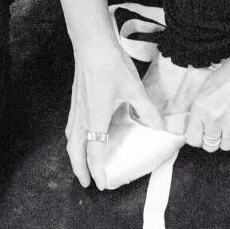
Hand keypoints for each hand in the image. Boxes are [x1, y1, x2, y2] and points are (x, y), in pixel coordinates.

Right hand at [65, 40, 164, 186]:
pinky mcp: (75, 100)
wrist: (92, 44)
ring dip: (74, 155)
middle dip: (79, 169)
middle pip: (75, 151)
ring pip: (71, 139)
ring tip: (81, 164)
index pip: (94, 153)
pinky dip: (74, 140)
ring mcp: (76, 108)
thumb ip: (147, 111)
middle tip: (86, 183)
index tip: (102, 184)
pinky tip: (82, 137)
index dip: (97, 171)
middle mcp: (82, 117)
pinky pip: (71, 127)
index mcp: (96, 118)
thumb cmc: (111, 65)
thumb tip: (159, 126)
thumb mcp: (135, 89)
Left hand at [182, 34, 229, 152]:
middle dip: (213, 139)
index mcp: (200, 107)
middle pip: (209, 146)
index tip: (202, 133)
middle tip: (217, 130)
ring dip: (228, 137)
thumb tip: (199, 123)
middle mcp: (214, 118)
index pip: (192, 138)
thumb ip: (201, 108)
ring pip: (226, 145)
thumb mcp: (208, 86)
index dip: (198, 137)